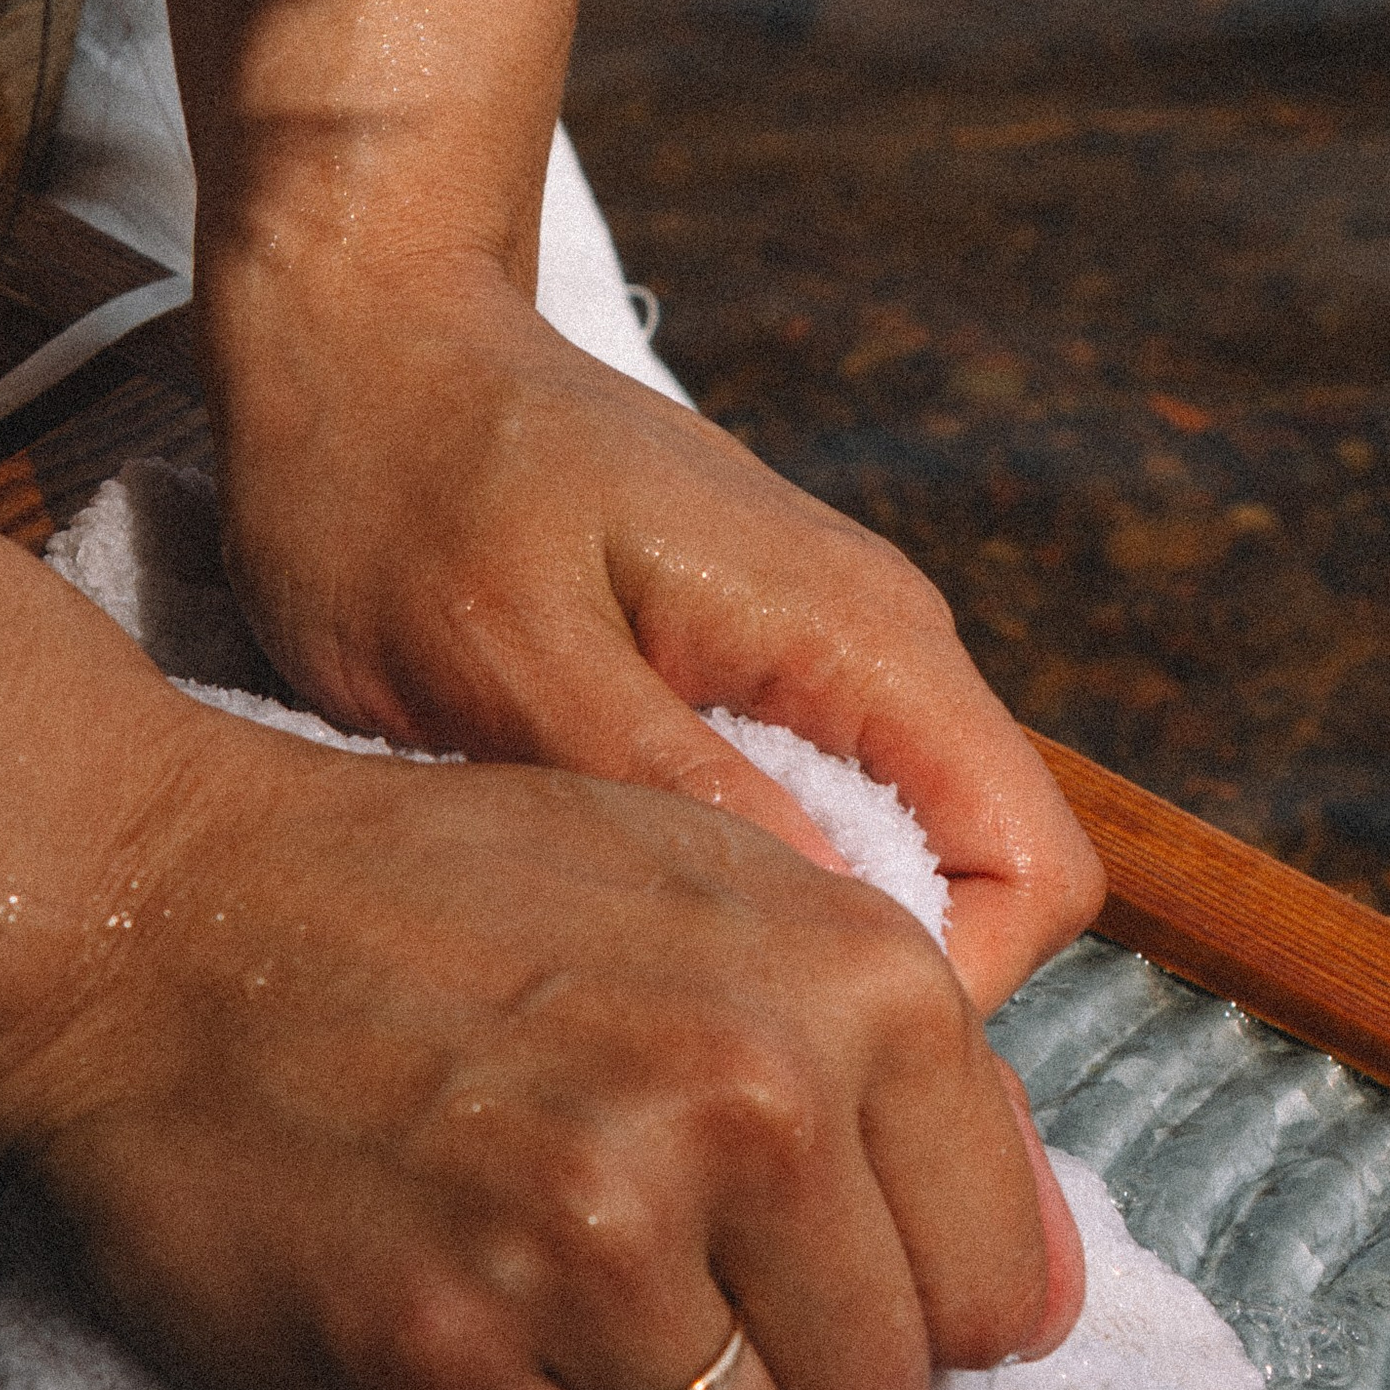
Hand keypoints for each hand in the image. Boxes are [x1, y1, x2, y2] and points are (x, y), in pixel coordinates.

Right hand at [0, 379, 1080, 1389]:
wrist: (153, 912)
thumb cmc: (437, 897)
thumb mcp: (710, 886)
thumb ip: (888, 1065)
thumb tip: (1028, 1286)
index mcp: (853, 987)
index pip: (998, 1291)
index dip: (900, 1304)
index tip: (796, 1270)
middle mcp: (747, 1114)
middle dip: (782, 1381)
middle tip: (648, 1295)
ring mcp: (590, 1248)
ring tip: (549, 1321)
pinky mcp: (443, 1367)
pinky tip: (463, 1353)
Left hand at [208, 248, 1104, 1016]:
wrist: (355, 332)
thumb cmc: (401, 482)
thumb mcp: (507, 658)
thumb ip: (675, 786)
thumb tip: (821, 932)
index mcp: (853, 636)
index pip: (1034, 867)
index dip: (950, 993)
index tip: (792, 1053)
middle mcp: (872, 644)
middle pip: (983, 885)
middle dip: (876, 998)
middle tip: (702, 1057)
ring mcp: (816, 656)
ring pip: (893, 864)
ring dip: (799, 952)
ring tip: (649, 999)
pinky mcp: (745, 671)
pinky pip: (807, 820)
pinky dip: (739, 895)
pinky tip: (615, 923)